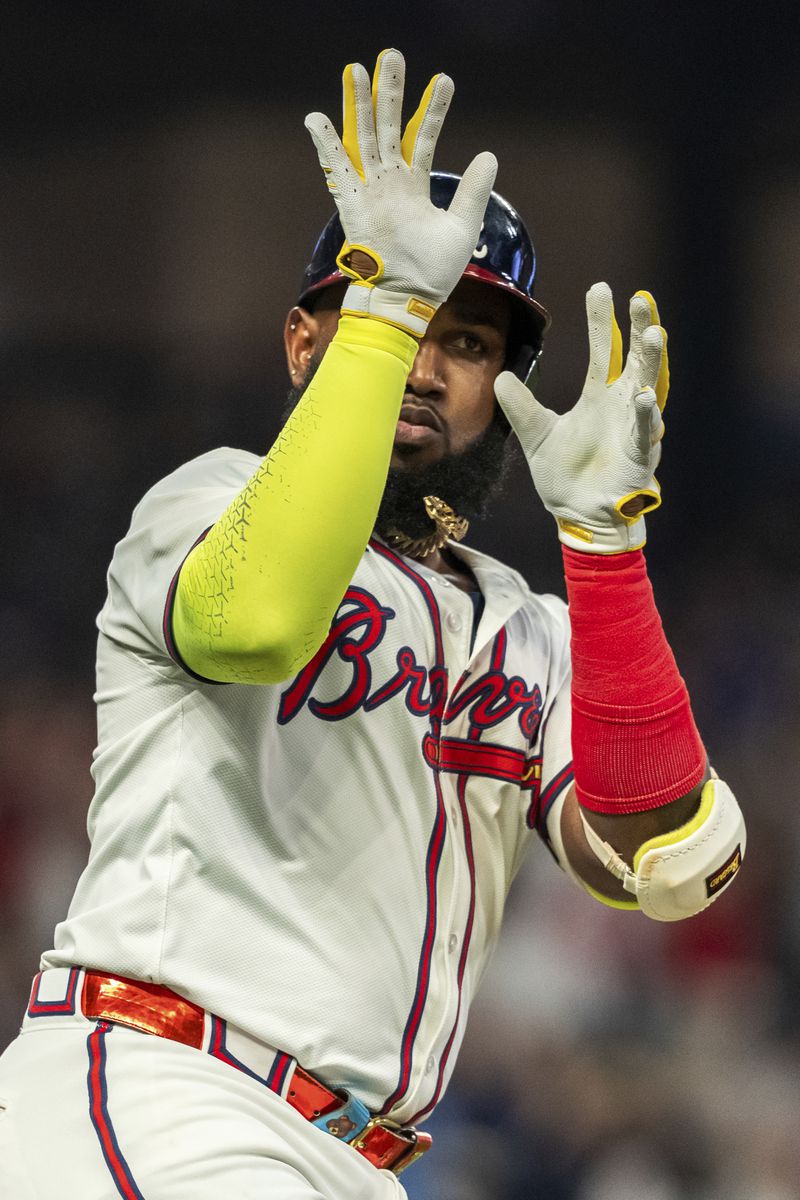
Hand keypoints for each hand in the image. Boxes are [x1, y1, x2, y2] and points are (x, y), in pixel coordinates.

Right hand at [304, 48, 496, 337]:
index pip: (424, 137)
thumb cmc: (433, 273)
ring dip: (361, 105)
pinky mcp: (352, 206)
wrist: (406, 300)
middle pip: (390, 127)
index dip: (434, 110)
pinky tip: (316, 118)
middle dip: (391, 92)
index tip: (444, 80)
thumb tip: (490, 155)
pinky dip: (326, 145)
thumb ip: (473, 191)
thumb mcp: (462, 227)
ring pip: (364, 138)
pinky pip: (337, 171)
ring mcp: (370, 192)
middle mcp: (390, 183)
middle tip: (392, 55)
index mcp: (414, 187)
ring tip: (358, 69)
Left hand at [495, 283, 668, 552]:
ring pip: (648, 387)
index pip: (603, 350)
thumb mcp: (536, 436)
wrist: (578, 515)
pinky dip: (646, 415)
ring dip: (651, 362)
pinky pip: (644, 432)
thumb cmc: (565, 476)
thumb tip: (500, 378)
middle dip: (639, 330)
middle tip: (641, 299)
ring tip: (654, 333)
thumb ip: (521, 407)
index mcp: (598, 397)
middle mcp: (620, 406)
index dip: (602, 321)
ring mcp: (633, 429)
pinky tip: (644, 396)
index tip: (602, 288)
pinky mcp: (638, 456)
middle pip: (634, 360)